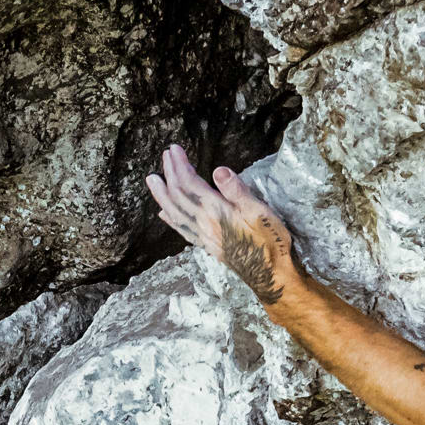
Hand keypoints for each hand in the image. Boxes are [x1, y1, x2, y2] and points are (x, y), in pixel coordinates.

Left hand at [147, 143, 296, 309]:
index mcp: (215, 212)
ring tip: (152, 180)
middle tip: (165, 155)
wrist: (272, 276)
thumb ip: (237, 190)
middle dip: (169, 174)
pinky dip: (170, 218)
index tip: (174, 149)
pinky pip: (182, 230)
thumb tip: (219, 170)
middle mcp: (204, 224)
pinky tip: (164, 214)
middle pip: (178, 196)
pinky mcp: (208, 246)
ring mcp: (204, 237)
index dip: (180, 165)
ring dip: (162, 194)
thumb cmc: (270, 242)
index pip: (189, 184)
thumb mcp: (260, 212)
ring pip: (174, 212)